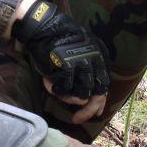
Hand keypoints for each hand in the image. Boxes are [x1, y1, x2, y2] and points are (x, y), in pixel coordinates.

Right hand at [12, 0, 108, 123]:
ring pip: (80, 95)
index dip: (99, 103)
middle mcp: (94, 60)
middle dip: (87, 110)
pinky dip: (54, 89)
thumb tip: (87, 98)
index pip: (104, 85)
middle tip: (76, 119)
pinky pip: (64, 88)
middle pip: (96, 94)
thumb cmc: (58, 42)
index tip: (93, 114)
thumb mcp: (78, 53)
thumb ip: (85, 72)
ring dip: (68, 99)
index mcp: (99, 56)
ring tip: (56, 91)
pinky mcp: (67, 65)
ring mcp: (81, 62)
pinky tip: (48, 84)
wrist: (42, 27)